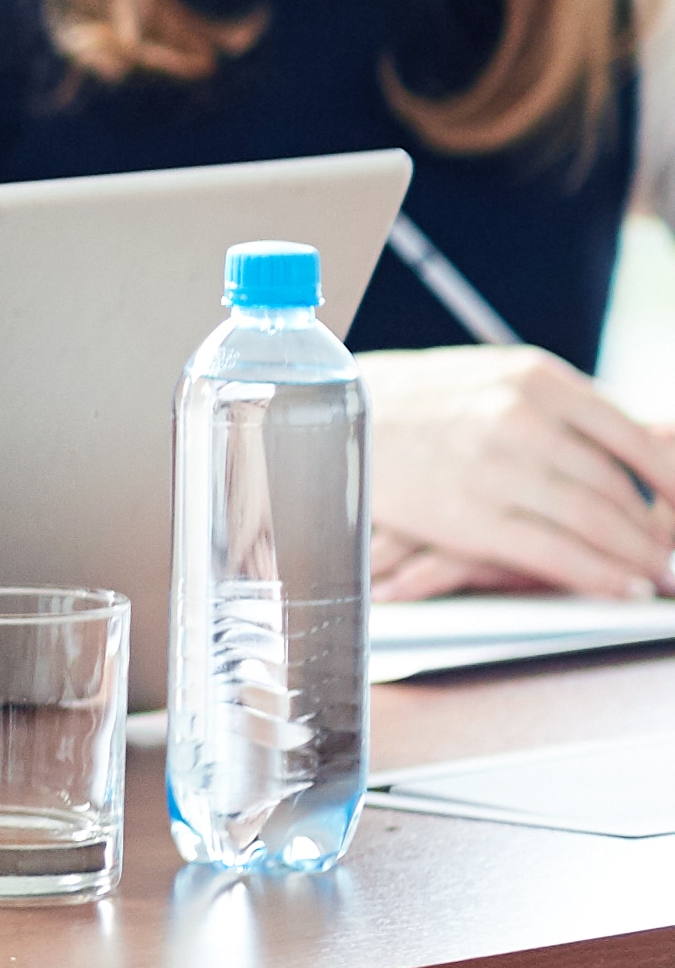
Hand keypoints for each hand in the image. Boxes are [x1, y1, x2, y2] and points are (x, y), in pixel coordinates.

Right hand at [361, 346, 674, 597]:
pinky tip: (622, 588)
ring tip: (662, 575)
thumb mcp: (499, 379)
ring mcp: (492, 468)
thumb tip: (654, 444)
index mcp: (537, 380)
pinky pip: (550, 552)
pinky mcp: (464, 515)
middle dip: (661, 528)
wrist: (327, 414)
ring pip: (593, 521)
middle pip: (616, 486)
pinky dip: (597, 575)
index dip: (674, 480)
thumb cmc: (422, 400)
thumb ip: (570, 408)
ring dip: (639, 556)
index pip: (632, 437)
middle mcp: (520, 419)